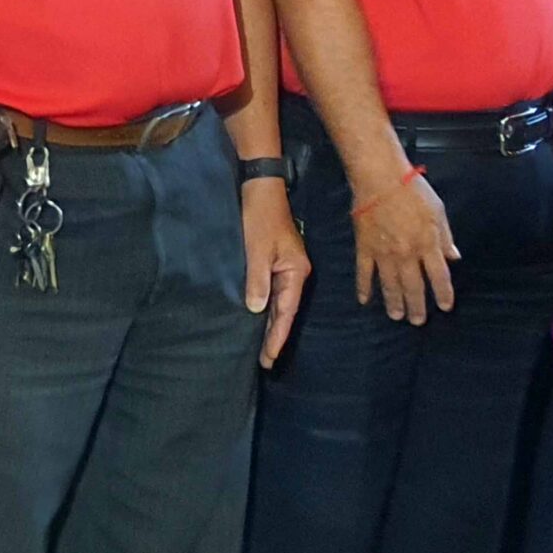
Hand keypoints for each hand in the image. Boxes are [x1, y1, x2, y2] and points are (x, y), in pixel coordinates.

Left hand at [241, 179, 310, 367]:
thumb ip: (257, 280)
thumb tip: (256, 310)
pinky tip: (261, 319)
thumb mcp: (256, 250)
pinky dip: (269, 310)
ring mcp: (287, 267)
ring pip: (281, 303)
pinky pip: (275, 293)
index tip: (269, 357)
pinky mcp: (277, 262)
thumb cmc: (259, 218)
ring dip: (272, 325)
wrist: (261, 190)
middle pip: (286, 310)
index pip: (286, 310)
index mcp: (295, 271)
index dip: (277, 335)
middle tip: (265, 362)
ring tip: (263, 348)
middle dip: (276, 336)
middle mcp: (295, 272)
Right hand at [352, 167, 458, 323]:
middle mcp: (407, 254)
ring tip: (397, 316)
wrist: (381, 180)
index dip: (443, 293)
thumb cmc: (413, 191)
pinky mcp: (365, 248)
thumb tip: (454, 257)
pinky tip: (364, 300)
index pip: (439, 276)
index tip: (445, 307)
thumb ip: (446, 237)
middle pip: (414, 287)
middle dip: (417, 306)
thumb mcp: (438, 212)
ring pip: (390, 285)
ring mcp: (384, 253)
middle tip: (417, 321)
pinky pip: (364, 274)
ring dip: (394, 302)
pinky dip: (364, 288)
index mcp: (428, 244)